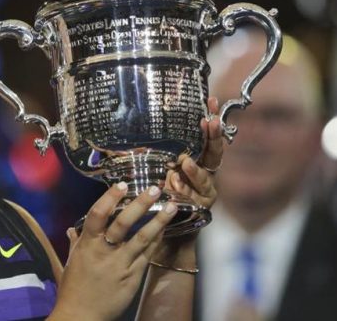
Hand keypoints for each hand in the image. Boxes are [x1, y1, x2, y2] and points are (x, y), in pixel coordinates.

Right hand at [51, 184, 176, 320]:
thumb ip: (76, 243)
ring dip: (158, 221)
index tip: (122, 185)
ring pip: (142, 238)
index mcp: (87, 244)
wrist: (81, 316)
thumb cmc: (74, 287)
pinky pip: (147, 255)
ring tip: (172, 206)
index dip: (109, 198)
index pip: (97, 215)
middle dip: (140, 204)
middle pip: (123, 223)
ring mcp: (120, 264)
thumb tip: (73, 229)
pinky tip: (165, 230)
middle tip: (155, 189)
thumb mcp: (71, 262)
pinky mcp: (133, 277)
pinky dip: (156, 241)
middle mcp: (104, 251)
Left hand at [154, 97, 222, 263]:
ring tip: (184, 161)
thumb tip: (122, 129)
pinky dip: (184, 191)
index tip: (211, 102)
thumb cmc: (153, 198)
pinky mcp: (200, 210)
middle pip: (214, 154)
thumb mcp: (150, 171)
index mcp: (195, 163)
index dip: (211, 121)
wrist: (158, 234)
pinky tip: (175, 186)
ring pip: (204, 177)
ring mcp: (205, 193)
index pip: (206, 138)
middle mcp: (205, 176)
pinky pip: (194, 198)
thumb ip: (148, 155)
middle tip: (209, 121)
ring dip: (194, 170)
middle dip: (213, 137)